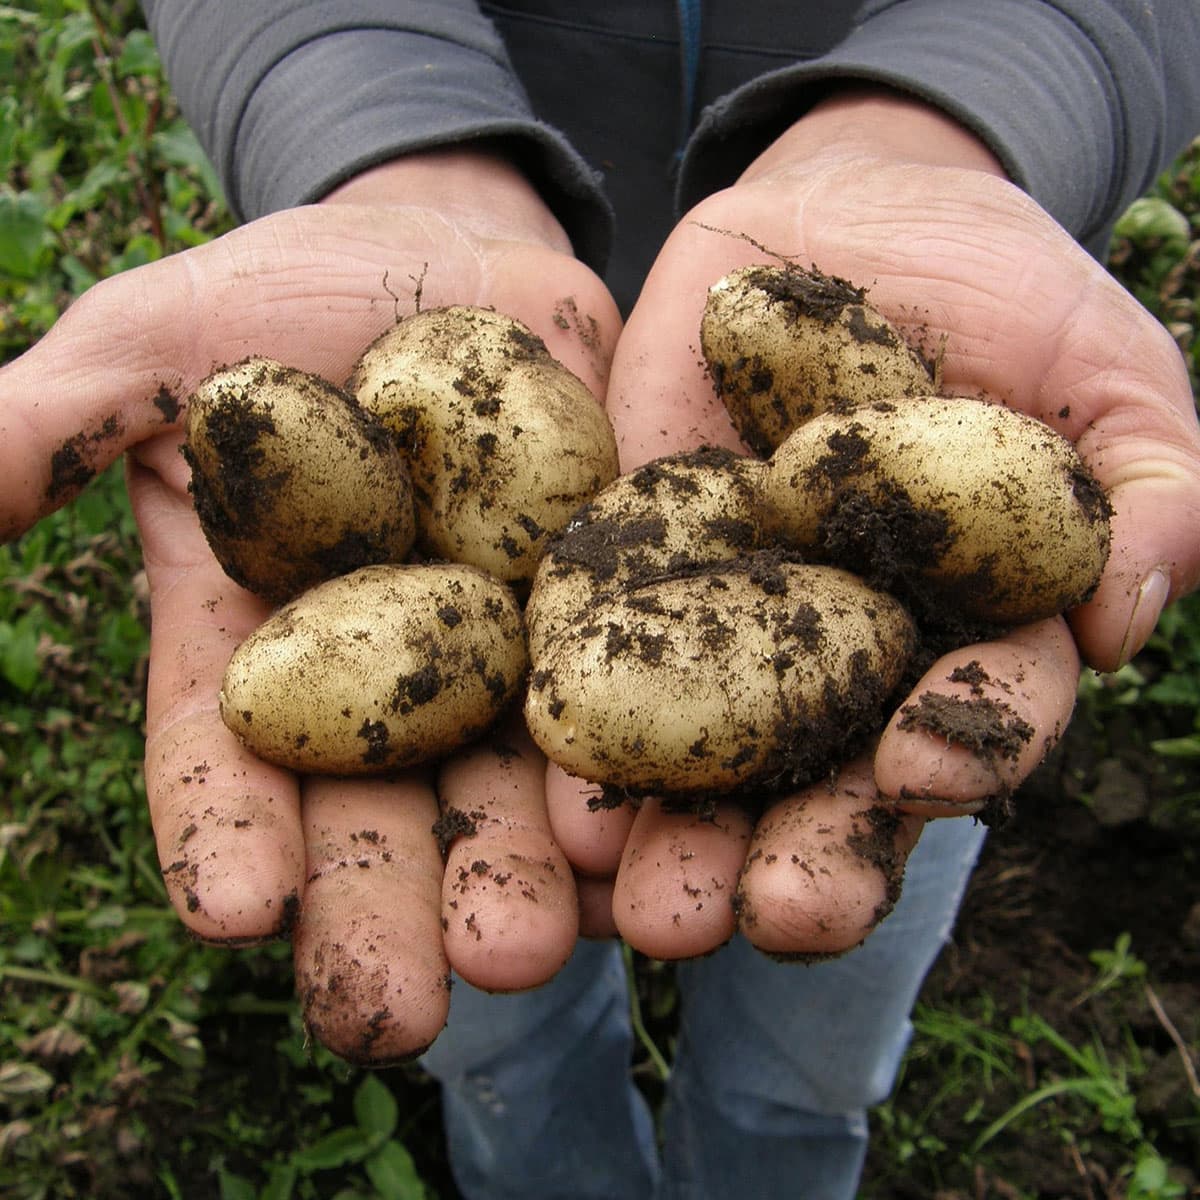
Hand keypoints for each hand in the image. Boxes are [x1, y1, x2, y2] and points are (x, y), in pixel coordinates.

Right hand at [0, 149, 621, 1061]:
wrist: (454, 257)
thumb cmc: (289, 297)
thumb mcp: (157, 343)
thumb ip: (56, 422)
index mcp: (261, 638)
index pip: (223, 755)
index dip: (225, 833)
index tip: (235, 912)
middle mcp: (382, 675)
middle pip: (376, 810)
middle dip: (387, 909)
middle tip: (403, 1012)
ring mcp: (503, 650)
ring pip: (507, 785)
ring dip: (520, 875)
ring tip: (531, 953)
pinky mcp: (606, 609)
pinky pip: (626, 697)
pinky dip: (634, 771)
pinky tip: (644, 847)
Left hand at [549, 90, 1199, 959]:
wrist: (856, 209)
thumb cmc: (1008, 291)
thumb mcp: (1104, 367)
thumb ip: (1149, 486)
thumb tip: (1129, 615)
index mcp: (968, 632)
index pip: (975, 718)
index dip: (960, 752)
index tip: (918, 776)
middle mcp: (845, 655)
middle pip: (829, 777)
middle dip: (802, 855)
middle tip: (765, 920)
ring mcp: (732, 616)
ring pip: (707, 752)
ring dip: (677, 833)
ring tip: (642, 906)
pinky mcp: (635, 561)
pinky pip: (602, 646)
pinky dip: (581, 716)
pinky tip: (550, 789)